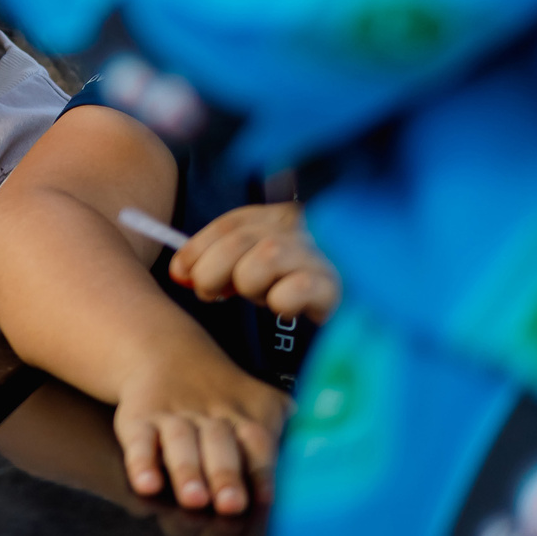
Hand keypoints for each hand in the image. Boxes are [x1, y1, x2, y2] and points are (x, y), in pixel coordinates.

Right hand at [113, 343, 288, 513]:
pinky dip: (140, 462)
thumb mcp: (260, 402)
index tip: (266, 496)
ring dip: (187, 470)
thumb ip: (290, 429)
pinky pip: (138, 440)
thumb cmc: (222, 394)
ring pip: (180, 441)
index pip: (258, 442)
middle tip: (230, 502)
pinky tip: (146, 482)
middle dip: (225, 472)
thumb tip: (327, 456)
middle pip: (219, 442)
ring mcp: (173, 417)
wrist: (164, 350)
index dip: (262, 469)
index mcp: (246, 414)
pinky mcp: (138, 420)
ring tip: (194, 497)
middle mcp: (210, 416)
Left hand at [171, 203, 339, 323]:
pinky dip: (281, 302)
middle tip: (210, 294)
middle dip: (212, 270)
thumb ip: (218, 264)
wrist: (358, 318)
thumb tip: (179, 272)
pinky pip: (296, 289)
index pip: (229, 223)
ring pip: (265, 257)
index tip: (179, 272)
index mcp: (280, 217)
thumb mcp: (255, 269)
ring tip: (264, 297)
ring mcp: (323, 253)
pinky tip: (287, 308)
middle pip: (240, 239)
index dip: (197, 247)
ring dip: (251, 285)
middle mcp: (303, 227)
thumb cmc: (296, 289)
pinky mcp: (339, 285)